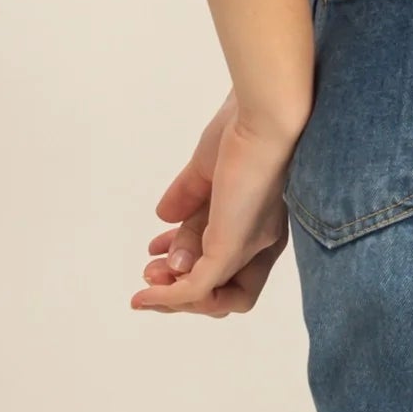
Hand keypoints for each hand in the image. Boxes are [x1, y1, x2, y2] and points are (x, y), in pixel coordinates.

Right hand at [130, 89, 302, 316]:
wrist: (266, 114)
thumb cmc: (247, 126)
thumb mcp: (209, 168)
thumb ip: (189, 193)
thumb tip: (163, 217)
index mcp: (259, 220)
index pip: (226, 258)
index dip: (188, 259)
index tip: (156, 248)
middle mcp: (259, 239)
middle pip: (224, 287)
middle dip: (181, 285)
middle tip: (149, 270)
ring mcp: (247, 245)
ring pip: (216, 297)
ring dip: (175, 295)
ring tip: (148, 282)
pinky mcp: (231, 246)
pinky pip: (199, 288)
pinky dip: (170, 298)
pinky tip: (146, 295)